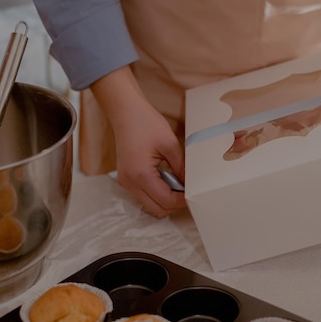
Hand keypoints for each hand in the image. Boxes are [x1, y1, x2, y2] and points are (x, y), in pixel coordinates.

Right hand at [91, 66, 186, 216]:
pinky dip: (156, 192)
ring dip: (165, 198)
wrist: (125, 112)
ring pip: (150, 204)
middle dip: (174, 203)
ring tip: (177, 181)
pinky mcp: (125, 178)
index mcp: (141, 175)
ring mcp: (125, 182)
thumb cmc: (146, 123)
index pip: (166, 201)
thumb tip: (191, 184)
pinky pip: (143, 194)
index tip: (195, 193)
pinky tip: (166, 177)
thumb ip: (181, 168)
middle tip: (187, 189)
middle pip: (157, 209)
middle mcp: (130, 182)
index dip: (182, 200)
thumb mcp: (170, 144)